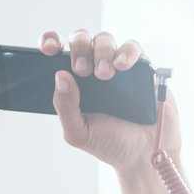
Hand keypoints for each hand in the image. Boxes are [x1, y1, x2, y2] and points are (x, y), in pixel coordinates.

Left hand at [40, 26, 181, 172]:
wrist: (146, 155)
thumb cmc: (110, 143)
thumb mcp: (79, 132)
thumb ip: (64, 107)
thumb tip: (60, 75)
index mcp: (74, 81)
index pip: (58, 52)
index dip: (51, 41)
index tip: (48, 49)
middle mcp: (94, 67)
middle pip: (81, 39)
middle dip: (79, 49)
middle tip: (82, 70)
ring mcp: (118, 65)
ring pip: (104, 39)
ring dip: (101, 52)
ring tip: (105, 75)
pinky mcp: (142, 67)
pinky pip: (133, 47)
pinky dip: (126, 52)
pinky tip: (122, 66)